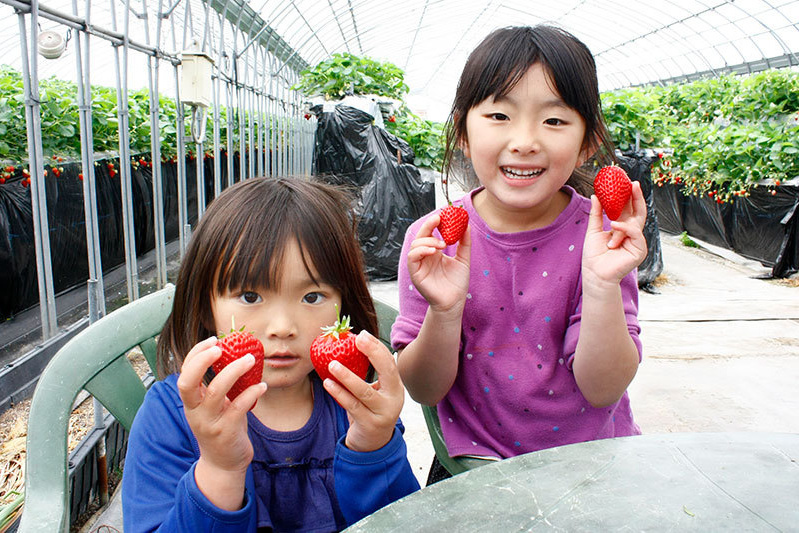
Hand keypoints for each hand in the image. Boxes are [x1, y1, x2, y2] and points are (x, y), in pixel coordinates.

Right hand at [176, 337, 266, 474]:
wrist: (223, 465)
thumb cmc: (221, 428)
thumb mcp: (213, 407)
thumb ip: (217, 386)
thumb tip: (233, 355)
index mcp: (191, 402)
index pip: (185, 372)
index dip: (196, 354)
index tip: (213, 340)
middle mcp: (195, 411)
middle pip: (188, 381)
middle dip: (201, 360)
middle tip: (221, 346)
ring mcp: (210, 422)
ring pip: (217, 391)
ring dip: (234, 370)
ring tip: (251, 358)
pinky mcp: (226, 432)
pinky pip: (239, 407)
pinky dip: (252, 392)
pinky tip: (263, 385)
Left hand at [322, 330, 404, 451]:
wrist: (373, 444)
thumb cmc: (370, 411)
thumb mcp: (374, 392)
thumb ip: (367, 374)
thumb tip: (350, 346)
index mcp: (396, 387)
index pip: (389, 362)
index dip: (376, 347)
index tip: (362, 334)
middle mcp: (394, 398)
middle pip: (386, 371)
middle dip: (372, 353)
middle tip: (356, 340)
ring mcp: (384, 412)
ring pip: (364, 391)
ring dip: (347, 376)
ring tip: (332, 364)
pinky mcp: (370, 424)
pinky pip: (352, 406)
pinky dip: (339, 394)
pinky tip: (328, 383)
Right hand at [406, 214, 470, 312]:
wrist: (454, 302)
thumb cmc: (457, 283)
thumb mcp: (463, 259)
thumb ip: (464, 242)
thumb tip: (466, 224)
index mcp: (434, 251)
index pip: (430, 233)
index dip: (434, 223)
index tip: (444, 215)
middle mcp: (425, 256)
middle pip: (421, 235)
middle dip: (428, 225)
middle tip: (439, 220)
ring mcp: (419, 264)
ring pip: (415, 245)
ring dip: (428, 240)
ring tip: (442, 244)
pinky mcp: (415, 273)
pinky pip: (412, 257)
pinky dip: (421, 250)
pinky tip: (433, 251)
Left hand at [582, 181, 647, 287]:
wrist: (595, 274)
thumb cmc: (594, 255)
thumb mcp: (593, 230)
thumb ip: (597, 213)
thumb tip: (595, 195)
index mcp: (622, 228)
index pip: (628, 208)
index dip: (628, 196)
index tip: (625, 182)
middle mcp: (631, 234)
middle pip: (638, 211)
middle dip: (637, 197)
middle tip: (633, 183)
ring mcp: (637, 242)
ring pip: (635, 222)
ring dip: (621, 223)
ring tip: (610, 228)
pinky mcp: (639, 250)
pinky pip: (635, 233)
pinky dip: (624, 228)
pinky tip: (614, 227)